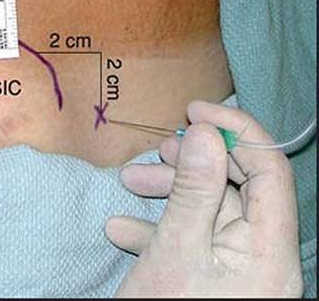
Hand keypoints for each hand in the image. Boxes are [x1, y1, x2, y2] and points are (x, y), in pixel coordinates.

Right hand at [106, 101, 302, 297]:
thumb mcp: (176, 249)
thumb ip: (196, 187)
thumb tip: (207, 132)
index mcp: (268, 250)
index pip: (268, 169)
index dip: (235, 130)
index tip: (195, 112)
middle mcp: (260, 257)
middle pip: (235, 187)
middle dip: (191, 164)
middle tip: (157, 151)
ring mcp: (235, 270)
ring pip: (208, 211)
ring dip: (168, 193)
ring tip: (131, 183)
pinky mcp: (211, 279)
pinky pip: (192, 240)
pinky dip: (160, 228)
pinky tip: (124, 230)